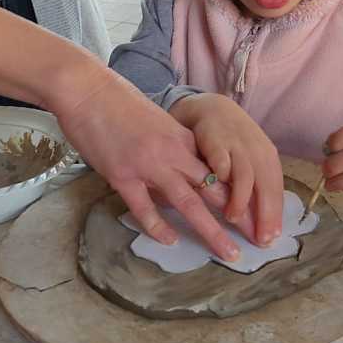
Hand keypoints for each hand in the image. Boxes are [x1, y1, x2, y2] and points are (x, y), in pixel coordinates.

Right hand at [51, 67, 241, 263]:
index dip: (238, 195)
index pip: (218, 172)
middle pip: (213, 190)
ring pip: (188, 203)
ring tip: (228, 252)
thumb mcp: (156, 123)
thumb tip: (179, 174)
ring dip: (211, 230)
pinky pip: (145, 207)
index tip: (252, 214)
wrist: (87, 89)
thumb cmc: (118, 103)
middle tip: (255, 240)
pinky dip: (158, 227)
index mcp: (182, 139)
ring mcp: (149, 165)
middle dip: (237, 217)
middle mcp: (173, 153)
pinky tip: (169, 241)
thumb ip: (171, 148)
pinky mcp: (122, 175)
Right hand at [170, 94, 283, 244]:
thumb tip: (263, 226)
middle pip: (265, 187)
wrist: (212, 109)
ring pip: (245, 177)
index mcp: (268, 158)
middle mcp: (257, 152)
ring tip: (232, 219)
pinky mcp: (215, 141)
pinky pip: (221, 163)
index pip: (276, 191)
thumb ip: (255, 190)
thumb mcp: (250, 163)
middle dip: (264, 215)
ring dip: (240, 200)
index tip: (271, 238)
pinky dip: (221, 178)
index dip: (274, 216)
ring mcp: (237, 146)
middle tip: (258, 239)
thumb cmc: (234, 144)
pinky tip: (216, 194)